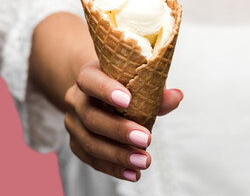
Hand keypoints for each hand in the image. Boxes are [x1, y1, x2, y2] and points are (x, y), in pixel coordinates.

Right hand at [64, 60, 182, 181]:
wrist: (101, 91)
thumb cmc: (123, 83)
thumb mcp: (139, 80)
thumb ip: (155, 90)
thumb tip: (175, 97)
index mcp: (89, 76)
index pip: (90, 80)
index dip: (106, 90)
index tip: (128, 100)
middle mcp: (76, 99)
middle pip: (91, 116)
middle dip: (119, 130)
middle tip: (146, 139)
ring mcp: (74, 123)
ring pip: (90, 142)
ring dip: (118, 155)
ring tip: (143, 161)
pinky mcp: (77, 143)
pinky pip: (92, 159)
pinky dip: (113, 168)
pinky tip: (133, 173)